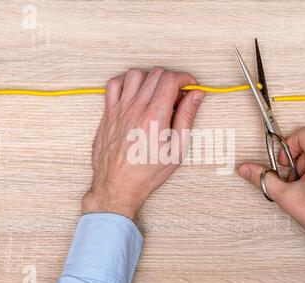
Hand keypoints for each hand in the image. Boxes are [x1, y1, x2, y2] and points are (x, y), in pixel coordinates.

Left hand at [82, 68, 204, 219]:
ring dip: (150, 78)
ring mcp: (119, 109)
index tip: (191, 87)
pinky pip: (114, 84)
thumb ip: (187, 118)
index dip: (186, 79)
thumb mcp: (177, 149)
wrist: (118, 186)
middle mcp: (136, 108)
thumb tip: (195, 95)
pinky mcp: (108, 113)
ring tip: (156, 94)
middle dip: (172, 79)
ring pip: (135, 74)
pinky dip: (126, 82)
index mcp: (155, 117)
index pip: (171, 79)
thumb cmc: (147, 172)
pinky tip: (135, 94)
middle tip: (177, 96)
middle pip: (156, 73)